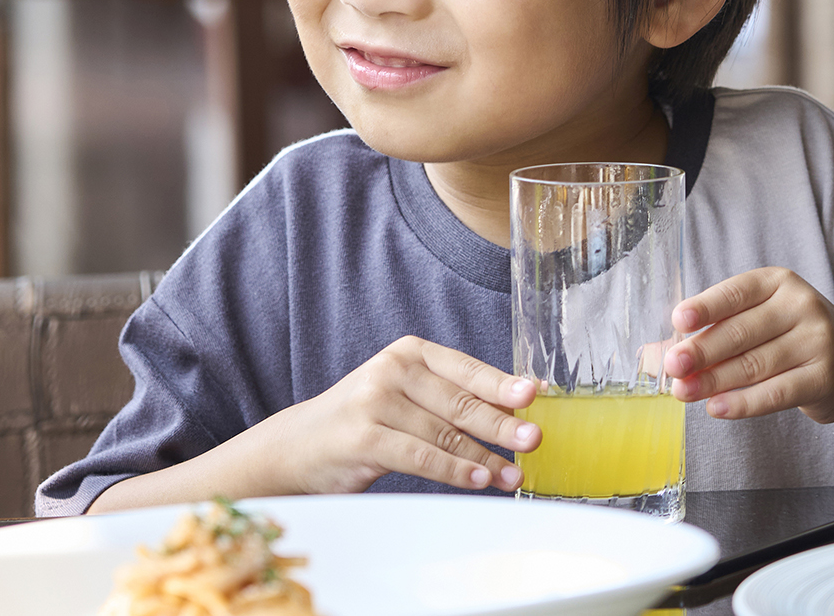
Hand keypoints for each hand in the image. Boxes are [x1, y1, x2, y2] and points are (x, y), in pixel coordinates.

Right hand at [253, 336, 539, 494]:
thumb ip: (452, 401)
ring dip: (483, 459)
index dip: (503, 384)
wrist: (299, 446)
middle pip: (460, 402)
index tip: (534, 395)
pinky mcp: (363, 436)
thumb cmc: (365, 422)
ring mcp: (374, 401)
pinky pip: (420, 456)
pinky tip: (477, 480)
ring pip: (444, 434)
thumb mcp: (407, 399)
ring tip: (512, 474)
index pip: (466, 369)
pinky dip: (453, 471)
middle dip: (502, 425)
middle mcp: (392, 370)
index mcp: (409, 353)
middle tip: (533, 439)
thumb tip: (515, 412)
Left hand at [663, 267, 833, 424]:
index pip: (736, 293)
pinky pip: (776, 392)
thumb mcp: (761, 319)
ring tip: (684, 392)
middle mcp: (801, 305)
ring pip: (755, 364)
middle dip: (702, 351)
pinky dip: (744, 403)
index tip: (679, 320)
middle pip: (742, 332)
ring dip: (714, 381)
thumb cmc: (792, 337)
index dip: (706, 307)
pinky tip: (717, 408)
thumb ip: (716, 330)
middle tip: (673, 366)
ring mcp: (818, 341)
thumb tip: (658, 352)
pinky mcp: (825, 377)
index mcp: (779, 282)